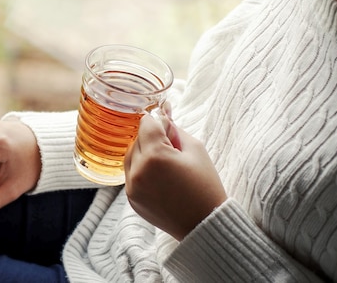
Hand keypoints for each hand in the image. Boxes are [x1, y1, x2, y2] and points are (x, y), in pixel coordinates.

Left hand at [124, 110, 226, 240]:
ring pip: (130, 155)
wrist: (204, 224)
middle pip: (137, 139)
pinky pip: (130, 174)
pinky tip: (160, 178)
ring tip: (166, 164)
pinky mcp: (131, 198)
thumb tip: (162, 113)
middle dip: (152, 139)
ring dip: (144, 153)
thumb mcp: (196, 149)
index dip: (159, 122)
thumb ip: (174, 129)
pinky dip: (141, 170)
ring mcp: (132, 186)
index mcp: (155, 156)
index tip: (169, 129)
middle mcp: (138, 170)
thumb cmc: (205, 186)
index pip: (146, 123)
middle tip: (172, 149)